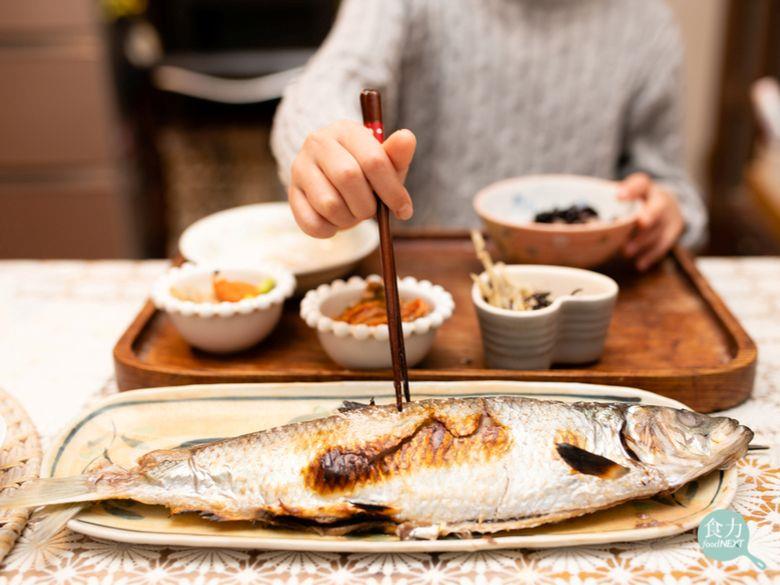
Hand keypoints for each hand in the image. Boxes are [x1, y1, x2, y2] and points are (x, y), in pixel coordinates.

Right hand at [288, 120, 416, 237]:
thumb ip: (397, 154)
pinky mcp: (291, 193)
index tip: (404, 210)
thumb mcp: (385, 161)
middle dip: (367, 205)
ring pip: (329, 204)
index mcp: (346, 130)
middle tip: (372, 211)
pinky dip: (330, 230)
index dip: (392, 190)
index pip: (373, 160)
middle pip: (348, 178)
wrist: (330, 173)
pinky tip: (336, 222)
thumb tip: (407, 137)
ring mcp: (300, 167)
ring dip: (349, 219)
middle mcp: (318, 142)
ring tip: (353, 213)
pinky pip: (311, 223)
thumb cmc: (365, 168)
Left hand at [618, 173, 684, 270]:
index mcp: (647, 187)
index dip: (631, 189)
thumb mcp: (628, 194)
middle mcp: (662, 199)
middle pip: (658, 208)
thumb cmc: (637, 201)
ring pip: (660, 229)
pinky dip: (651, 255)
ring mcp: (671, 216)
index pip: (641, 183)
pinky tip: (639, 264)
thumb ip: (614, 199)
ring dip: (643, 242)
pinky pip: (664, 244)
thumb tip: (603, 207)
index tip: (618, 196)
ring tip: (626, 252)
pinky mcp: (674, 231)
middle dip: (648, 217)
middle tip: (636, 226)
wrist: (666, 205)